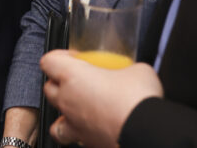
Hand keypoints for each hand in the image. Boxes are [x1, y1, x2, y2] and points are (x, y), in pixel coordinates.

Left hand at [41, 50, 161, 147]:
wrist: (148, 131)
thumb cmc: (138, 99)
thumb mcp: (138, 70)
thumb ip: (128, 68)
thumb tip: (133, 72)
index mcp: (73, 76)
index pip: (48, 61)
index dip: (60, 57)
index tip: (75, 58)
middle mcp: (68, 101)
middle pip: (49, 89)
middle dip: (61, 83)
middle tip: (81, 81)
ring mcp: (75, 125)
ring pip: (56, 120)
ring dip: (65, 114)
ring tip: (81, 110)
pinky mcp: (88, 143)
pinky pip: (77, 139)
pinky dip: (82, 134)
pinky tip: (96, 129)